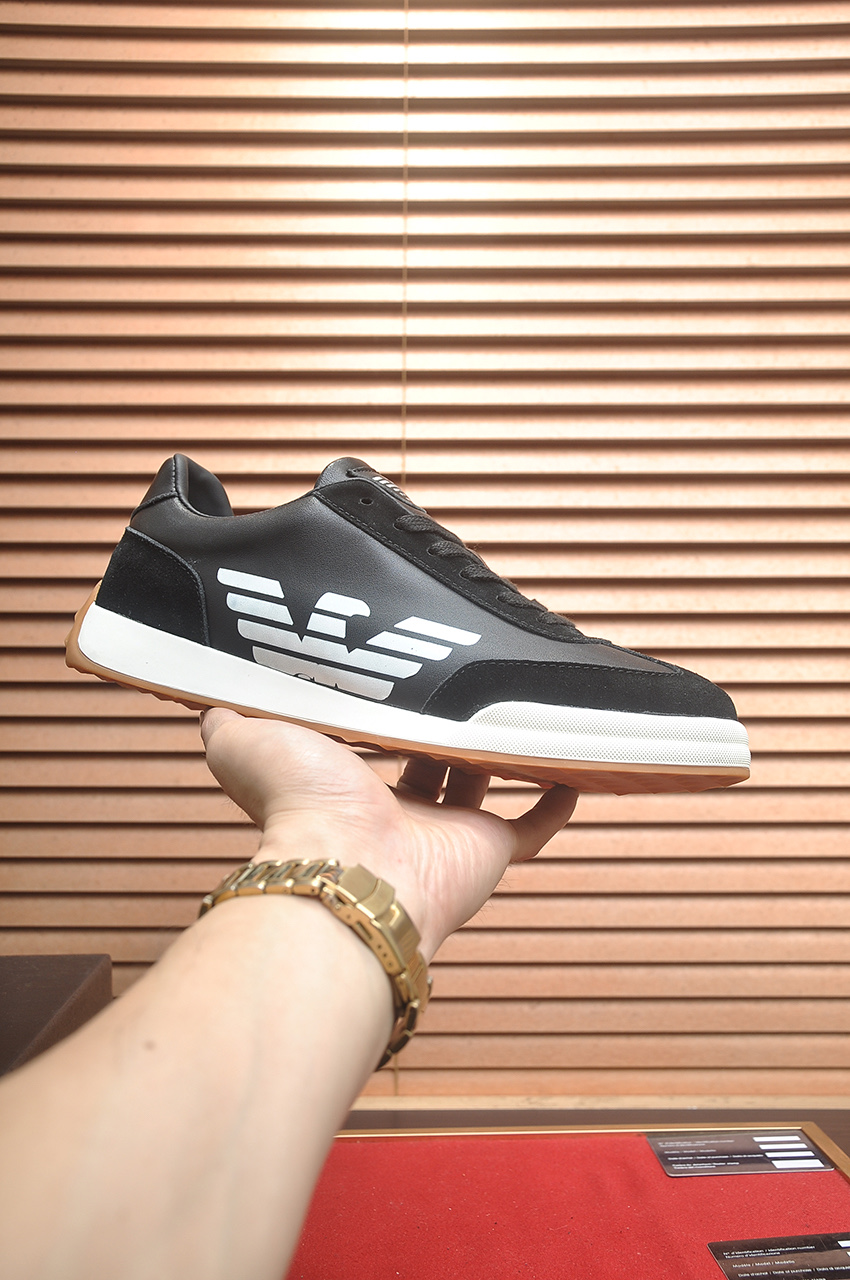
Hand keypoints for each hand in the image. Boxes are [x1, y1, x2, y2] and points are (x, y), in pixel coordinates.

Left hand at [200, 709, 577, 959]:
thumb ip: (230, 722)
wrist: (351, 868)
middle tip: (462, 682)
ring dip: (498, 753)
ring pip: (482, 787)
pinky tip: (570, 765)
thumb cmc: (299, 809)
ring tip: (515, 707)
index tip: (398, 680)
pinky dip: (554, 800)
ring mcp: (448, 834)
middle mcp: (400, 815)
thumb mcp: (250, 743)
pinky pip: (533, 827)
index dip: (385, 718)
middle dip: (443, 729)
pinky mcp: (489, 850)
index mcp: (349, 792)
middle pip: (431, 766)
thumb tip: (207, 706)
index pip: (373, 749)